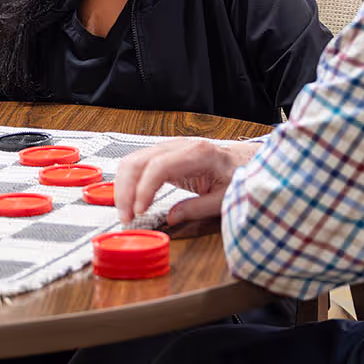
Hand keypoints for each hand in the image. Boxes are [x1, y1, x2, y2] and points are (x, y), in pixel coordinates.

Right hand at [112, 137, 256, 224]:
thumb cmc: (236, 176)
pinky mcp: (162, 154)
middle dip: (126, 191)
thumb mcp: (224, 198)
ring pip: (132, 160)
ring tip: (125, 212)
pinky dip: (128, 182)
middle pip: (138, 161)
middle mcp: (179, 145)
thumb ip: (198, 208)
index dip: (144, 189)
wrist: (241, 160)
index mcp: (197, 153)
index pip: (158, 167)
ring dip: (123, 187)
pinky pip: (137, 163)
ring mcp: (168, 147)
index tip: (139, 211)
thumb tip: (171, 218)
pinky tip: (131, 200)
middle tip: (126, 217)